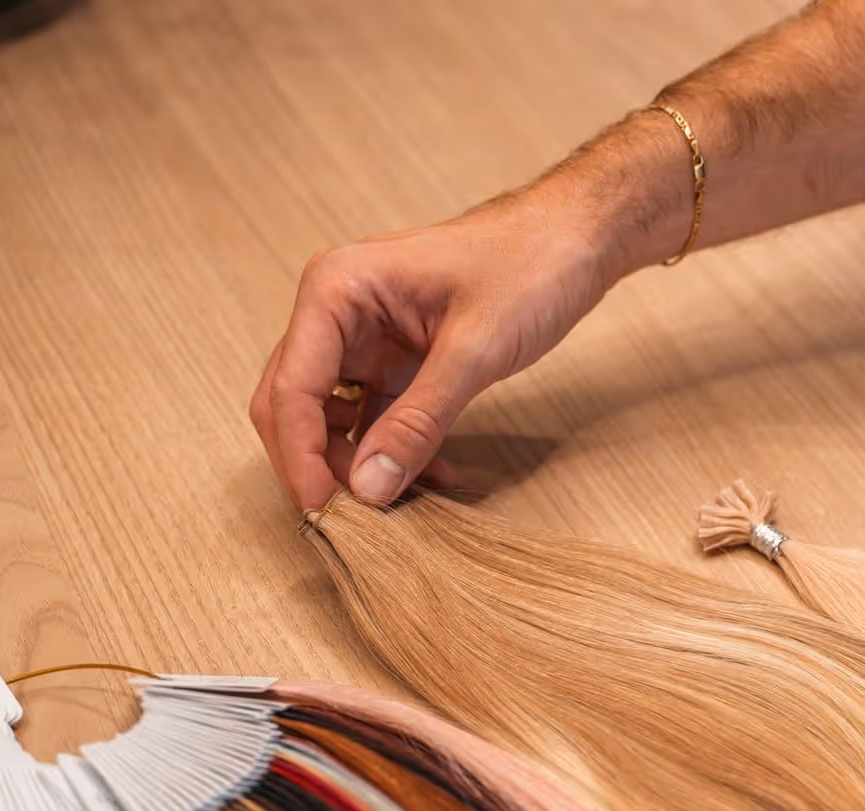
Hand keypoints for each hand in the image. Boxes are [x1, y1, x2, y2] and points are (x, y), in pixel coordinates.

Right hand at [249, 195, 612, 509]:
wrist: (574, 237)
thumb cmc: (528, 264)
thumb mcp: (474, 350)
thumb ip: (419, 421)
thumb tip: (370, 488)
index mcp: (336, 290)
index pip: (290, 387)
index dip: (299, 456)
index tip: (323, 510)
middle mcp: (337, 313)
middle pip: (294, 406)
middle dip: (320, 464)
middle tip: (355, 519)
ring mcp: (364, 339)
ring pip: (330, 420)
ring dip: (359, 464)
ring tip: (405, 501)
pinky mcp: (395, 361)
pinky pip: (374, 419)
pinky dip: (393, 451)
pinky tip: (432, 477)